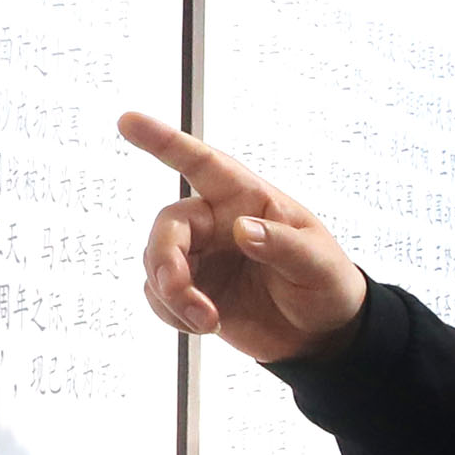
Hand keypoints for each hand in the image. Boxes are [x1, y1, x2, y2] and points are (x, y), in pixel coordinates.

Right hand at [120, 111, 369, 363]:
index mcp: (246, 199)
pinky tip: (202, 325)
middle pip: (168, 226)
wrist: (322, 335)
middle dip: (166, 261)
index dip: (163, 141)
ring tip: (207, 322)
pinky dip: (170, 313)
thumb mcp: (318, 264)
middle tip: (182, 293)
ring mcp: (201, 256)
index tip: (128, 120)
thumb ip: (282, 245)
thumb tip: (240, 229)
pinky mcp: (193, 289)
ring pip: (156, 263)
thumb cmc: (327, 284)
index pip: (201, 163)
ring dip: (172, 295)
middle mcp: (216, 221)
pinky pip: (158, 294)